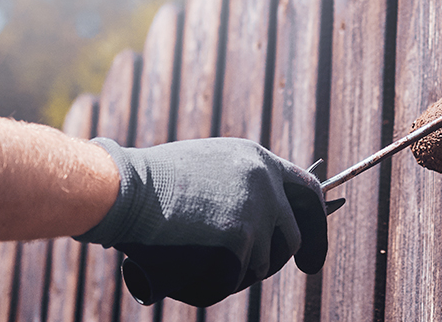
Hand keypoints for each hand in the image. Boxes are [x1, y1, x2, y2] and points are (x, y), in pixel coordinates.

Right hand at [75, 137, 327, 306]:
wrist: (126, 190)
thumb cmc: (153, 182)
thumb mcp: (209, 166)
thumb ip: (241, 183)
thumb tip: (263, 219)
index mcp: (259, 160)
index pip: (307, 191)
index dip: (315, 222)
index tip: (310, 251)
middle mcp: (266, 182)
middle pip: (292, 236)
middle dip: (281, 259)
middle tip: (260, 271)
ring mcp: (256, 211)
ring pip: (264, 262)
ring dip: (241, 271)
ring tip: (205, 260)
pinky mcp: (240, 239)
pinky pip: (239, 276)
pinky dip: (219, 282)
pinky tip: (196, 271)